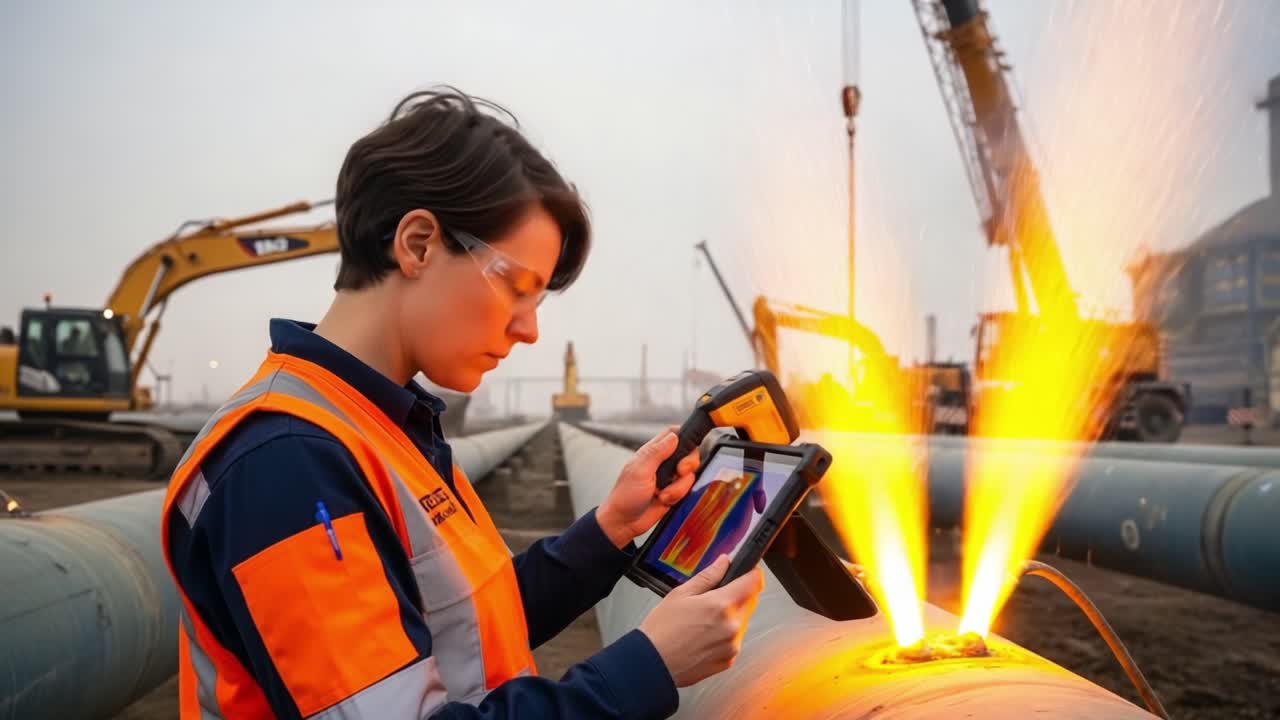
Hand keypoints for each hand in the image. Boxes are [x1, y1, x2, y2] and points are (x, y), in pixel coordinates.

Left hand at [596, 428, 698, 547]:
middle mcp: (663, 463)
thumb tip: (673, 436)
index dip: (684, 437)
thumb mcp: (640, 471)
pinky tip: (664, 500)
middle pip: (689, 454)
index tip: (687, 448)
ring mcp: (669, 478)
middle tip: (678, 472)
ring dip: (678, 487)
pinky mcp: (674, 492)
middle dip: (688, 464)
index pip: (673, 434)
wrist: (624, 523)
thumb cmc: (625, 496)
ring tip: (662, 494)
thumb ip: (657, 452)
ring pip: (689, 474)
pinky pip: (687, 489)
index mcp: (652, 453)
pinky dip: (678, 496)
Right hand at [639, 555, 765, 686]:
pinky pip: (735, 640)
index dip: (752, 573)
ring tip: (704, 620)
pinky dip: (726, 634)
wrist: (653, 664)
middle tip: (715, 596)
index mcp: (721, 605)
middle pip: (751, 601)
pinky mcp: (729, 660)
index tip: (748, 571)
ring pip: (743, 621)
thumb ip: (708, 576)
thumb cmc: (661, 630)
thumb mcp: (680, 594)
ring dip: (732, 615)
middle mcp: (732, 626)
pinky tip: (705, 635)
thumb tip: (723, 562)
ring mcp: (732, 645)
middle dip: (739, 594)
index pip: (754, 582)